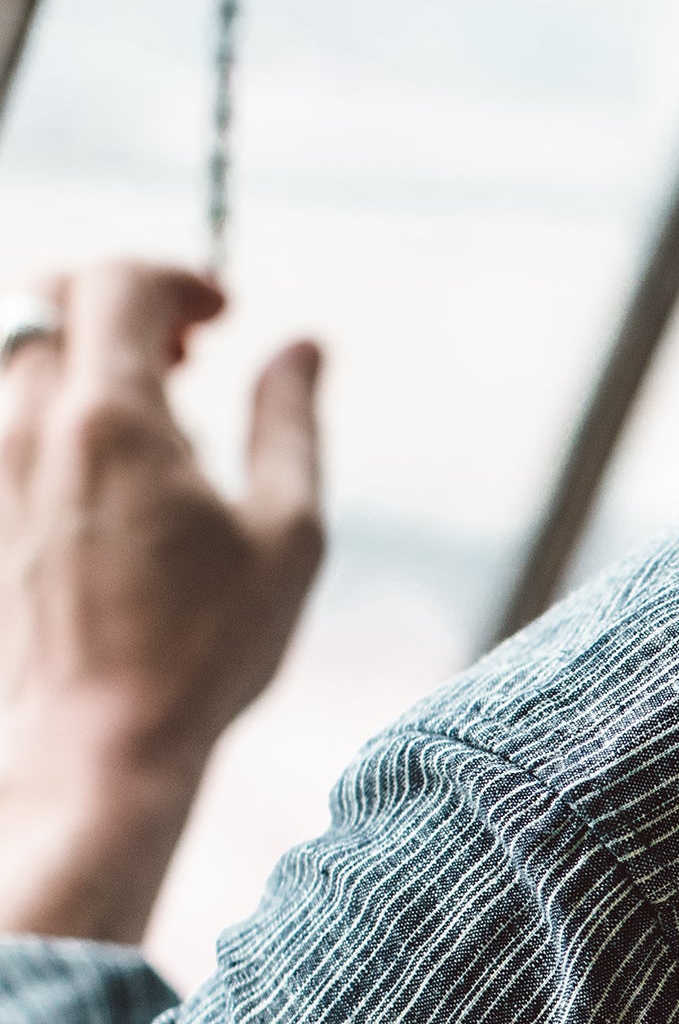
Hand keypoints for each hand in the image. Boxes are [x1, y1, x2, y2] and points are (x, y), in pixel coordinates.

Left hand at [0, 262, 323, 944]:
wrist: (92, 748)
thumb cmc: (204, 650)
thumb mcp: (288, 535)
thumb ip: (293, 424)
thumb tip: (303, 346)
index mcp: (113, 420)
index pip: (120, 280)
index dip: (179, 275)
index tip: (226, 315)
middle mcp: (29, 428)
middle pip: (47, 300)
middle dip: (119, 301)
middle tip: (185, 348)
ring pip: (14, 358)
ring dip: (81, 355)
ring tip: (150, 405)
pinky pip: (4, 422)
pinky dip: (52, 410)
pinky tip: (110, 467)